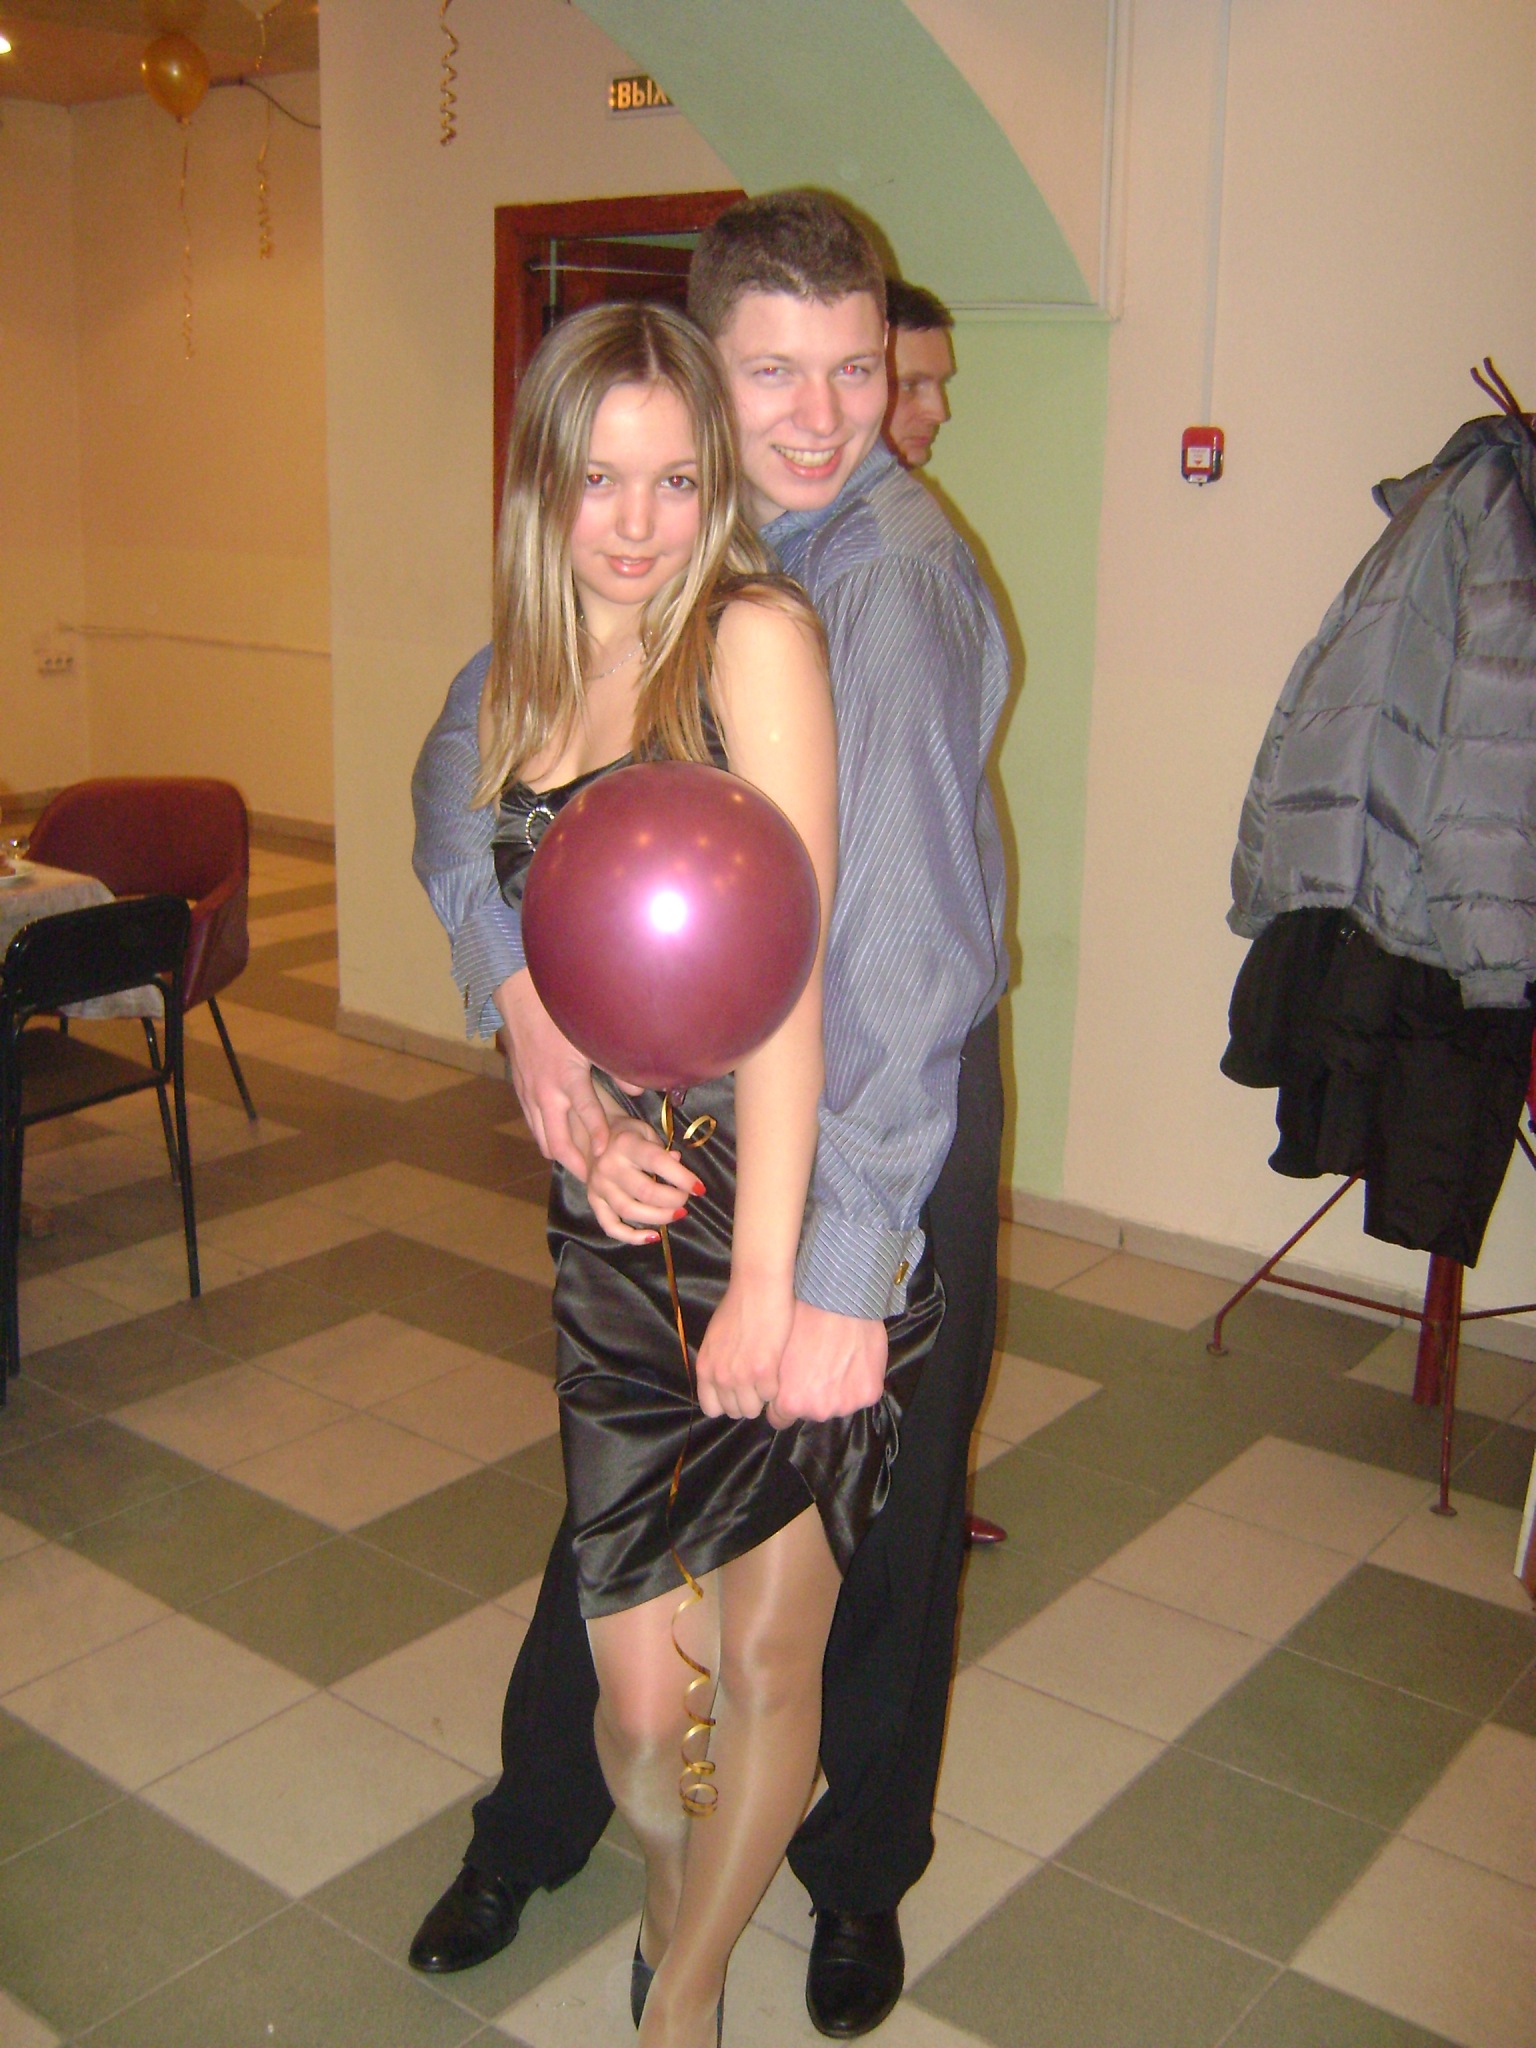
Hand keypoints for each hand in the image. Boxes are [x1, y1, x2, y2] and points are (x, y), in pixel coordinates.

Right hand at [496, 969, 630, 1180]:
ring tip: (580, 1171)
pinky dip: (546, 1140)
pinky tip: (559, 1146)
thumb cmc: (559, 1018)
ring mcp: (530, 1095)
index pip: (586, 1114)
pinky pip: (534, 1126)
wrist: (521, 1002)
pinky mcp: (521, 1093)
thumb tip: (640, 1090)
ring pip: (542, 1138)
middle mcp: (545, 1092)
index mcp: (566, 1077)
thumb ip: (617, 1065)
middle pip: (557, 1141)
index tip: (608, 1155)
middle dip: (575, 1163)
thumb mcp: (590, 1038)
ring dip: (561, 1156)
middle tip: (594, 1180)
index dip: (598, 1136)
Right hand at [587, 1122, 703, 1245]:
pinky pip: (610, 1226)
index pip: (658, 1162)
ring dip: (659, 1217)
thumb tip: (678, 1162)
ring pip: (629, 1211)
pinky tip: (653, 1237)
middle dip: (673, 1200)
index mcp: (626, 1144)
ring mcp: (598, 1186)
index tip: (699, 1189)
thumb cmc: (628, 1134)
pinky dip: (632, 1237)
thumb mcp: (646, 1132)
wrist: (594, 1135)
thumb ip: (662, 1149)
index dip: (682, 1177)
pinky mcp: (593, 1201)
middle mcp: (609, 1165)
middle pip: (645, 1191)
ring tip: (677, 1214)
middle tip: (686, 1200)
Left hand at [697, 1277, 793, 1419]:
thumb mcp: (714, 1338)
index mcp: (705, 1368)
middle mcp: (720, 1376)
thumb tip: (723, 1381)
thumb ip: (716, 1363)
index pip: (711, 1408)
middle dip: (748, 1401)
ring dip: (762, 1397)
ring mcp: (741, 1376)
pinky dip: (777, 1386)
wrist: (757, 1289)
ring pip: (754, 1408)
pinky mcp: (764, 1371)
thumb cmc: (737, 1306)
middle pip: (735, 1411)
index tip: (738, 1394)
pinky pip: (772, 1394)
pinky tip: (778, 1369)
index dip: (727, 1404)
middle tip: (759, 1384)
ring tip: (768, 1378)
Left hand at [767, 1303, 887, 1423]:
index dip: (784, 1400)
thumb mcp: (774, 1353)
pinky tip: (854, 1358)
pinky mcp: (870, 1393)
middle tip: (816, 1364)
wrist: (839, 1299)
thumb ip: (775, 1383)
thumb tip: (774, 1391)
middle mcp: (819, 1410)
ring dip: (836, 1389)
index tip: (790, 1384)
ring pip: (837, 1404)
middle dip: (811, 1394)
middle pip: (811, 1411)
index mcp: (790, 1402)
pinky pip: (861, 1393)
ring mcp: (847, 1404)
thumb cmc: (801, 1318)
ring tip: (836, 1358)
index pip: (780, 1419)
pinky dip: (858, 1380)